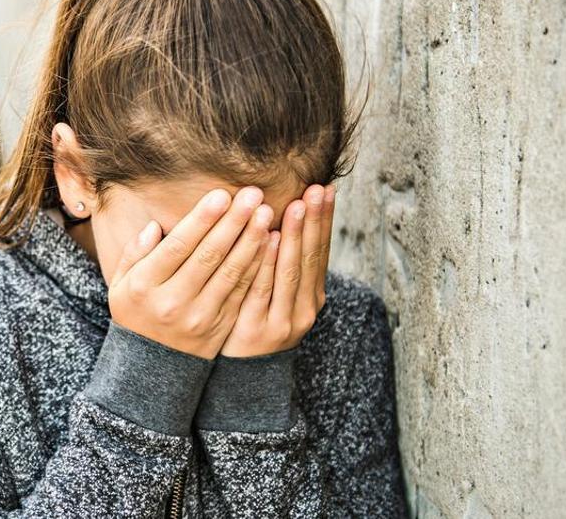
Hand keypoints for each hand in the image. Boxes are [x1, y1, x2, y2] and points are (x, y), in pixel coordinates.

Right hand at [108, 187, 274, 359]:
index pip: (177, 246)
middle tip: (253, 195)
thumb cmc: (136, 313)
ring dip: (251, 240)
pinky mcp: (221, 326)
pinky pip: (242, 291)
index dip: (202, 220)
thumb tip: (154, 227)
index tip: (222, 195)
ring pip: (230, 273)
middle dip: (233, 222)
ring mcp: (200, 316)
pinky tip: (270, 244)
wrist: (152, 365)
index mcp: (145, 286)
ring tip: (266, 213)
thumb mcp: (121, 284)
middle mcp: (173, 302)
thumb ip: (135, 253)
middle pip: (208, 256)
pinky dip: (258, 266)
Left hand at [221, 184, 334, 356]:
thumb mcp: (275, 297)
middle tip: (315, 190)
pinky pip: (263, 289)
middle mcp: (304, 308)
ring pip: (290, 272)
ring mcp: (283, 320)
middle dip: (314, 222)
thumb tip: (281, 218)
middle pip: (310, 258)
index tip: (325, 189)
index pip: (320, 251)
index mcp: (311, 296)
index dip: (324, 220)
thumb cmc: (254, 324)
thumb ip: (280, 264)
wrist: (240, 376)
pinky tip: (270, 240)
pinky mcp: (259, 330)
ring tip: (297, 206)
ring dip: (295, 237)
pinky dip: (268, 264)